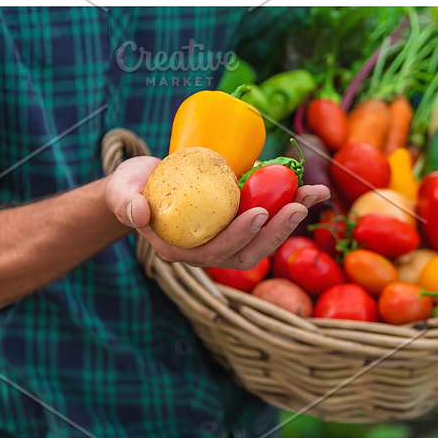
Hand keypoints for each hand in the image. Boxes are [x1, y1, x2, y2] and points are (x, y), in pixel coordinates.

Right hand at [103, 155, 330, 269]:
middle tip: (299, 205)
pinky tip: (309, 190)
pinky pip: (268, 222)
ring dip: (291, 219)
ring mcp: (226, 241)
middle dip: (277, 231)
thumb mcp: (123, 191)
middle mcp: (207, 252)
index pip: (215, 251)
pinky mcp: (239, 225)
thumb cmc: (132, 188)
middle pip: (249, 252)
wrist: (143, 185)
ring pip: (264, 240)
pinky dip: (290, 206)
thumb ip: (126, 202)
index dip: (240, 235)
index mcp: (180, 250)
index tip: (259, 212)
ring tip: (314, 194)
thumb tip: (139, 212)